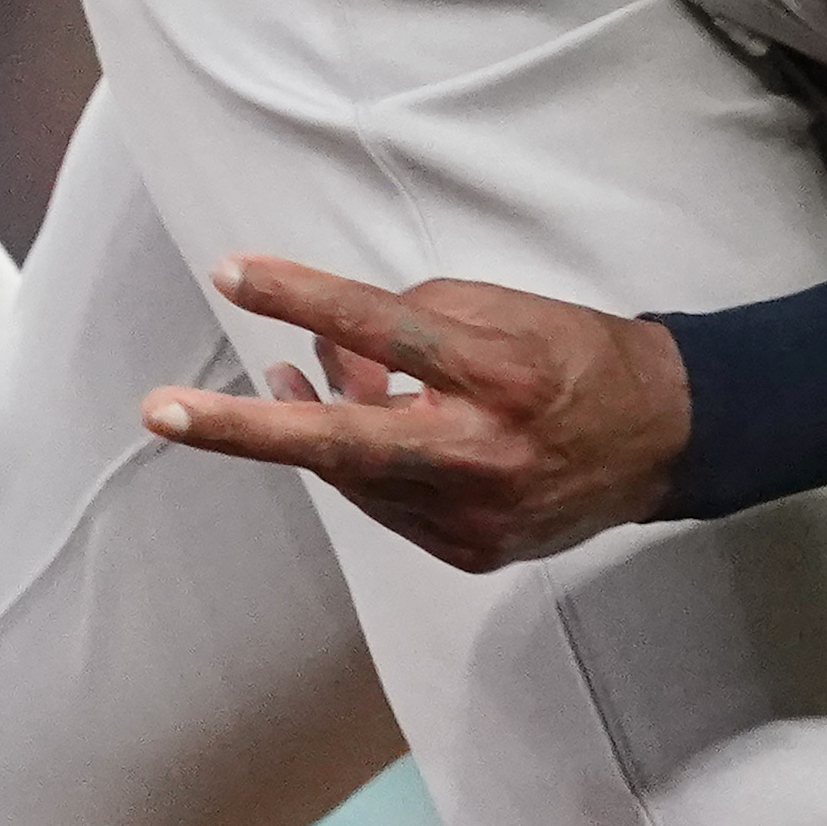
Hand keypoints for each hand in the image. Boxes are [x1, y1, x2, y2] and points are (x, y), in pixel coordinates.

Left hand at [142, 255, 694, 572]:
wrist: (665, 439)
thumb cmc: (578, 356)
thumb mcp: (506, 310)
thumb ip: (415, 320)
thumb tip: (328, 345)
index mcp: (503, 375)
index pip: (388, 330)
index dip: (306, 299)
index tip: (236, 273)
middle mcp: (487, 454)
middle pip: (345, 445)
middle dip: (246, 430)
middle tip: (160, 413)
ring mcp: (476, 516)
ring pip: (356, 477)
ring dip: (312, 427)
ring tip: (282, 384)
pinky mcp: (472, 553)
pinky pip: (388, 505)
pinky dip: (363, 465)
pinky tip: (357, 423)